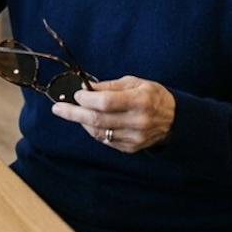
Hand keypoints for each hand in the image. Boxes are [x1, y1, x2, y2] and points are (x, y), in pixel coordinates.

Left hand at [50, 75, 175, 153]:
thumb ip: (110, 87)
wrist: (173, 119)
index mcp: (140, 101)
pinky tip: (89, 122)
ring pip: (99, 132)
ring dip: (82, 122)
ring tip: (73, 112)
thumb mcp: (134, 82)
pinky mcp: (131, 148)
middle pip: (98, 120)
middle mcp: (137, 121)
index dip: (87, 99)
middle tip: (58, 108)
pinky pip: (105, 140)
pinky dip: (94, 131)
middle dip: (74, 113)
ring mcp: (134, 137)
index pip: (106, 102)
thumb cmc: (152, 95)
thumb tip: (87, 88)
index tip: (76, 94)